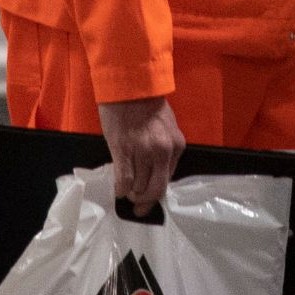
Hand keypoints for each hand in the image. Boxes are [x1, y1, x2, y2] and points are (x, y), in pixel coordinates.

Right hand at [99, 95, 184, 213]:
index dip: (156, 193)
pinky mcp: (123, 151)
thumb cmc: (146, 106)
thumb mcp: (166, 127)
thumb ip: (164, 150)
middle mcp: (163, 151)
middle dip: (145, 202)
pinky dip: (121, 189)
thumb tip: (155, 173)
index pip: (168, 179)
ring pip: (138, 187)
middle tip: (137, 207)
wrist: (130, 87)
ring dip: (131, 193)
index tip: (148, 200)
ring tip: (126, 191)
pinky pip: (124, 181)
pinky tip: (118, 189)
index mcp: (176, 146)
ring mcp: (143, 152)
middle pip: (155, 189)